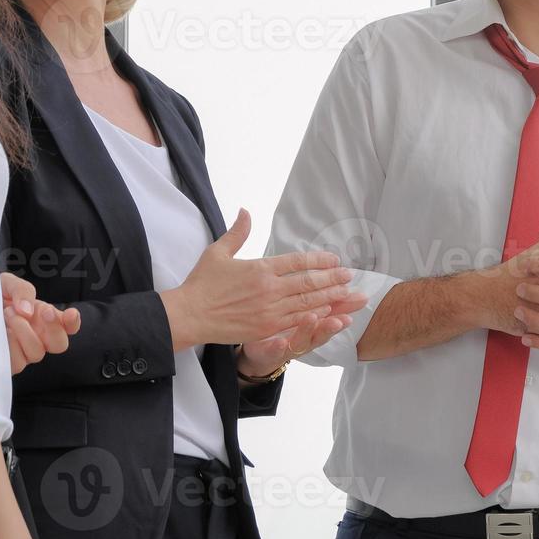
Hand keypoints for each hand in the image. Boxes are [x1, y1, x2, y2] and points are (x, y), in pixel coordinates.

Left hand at [1, 272, 81, 374]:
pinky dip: (10, 345)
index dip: (73, 322)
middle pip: (59, 344)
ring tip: (9, 313)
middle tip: (41, 311)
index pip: (69, 326)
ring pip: (37, 353)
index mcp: (43, 318)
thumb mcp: (8, 283)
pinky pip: (16, 362)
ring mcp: (22, 353)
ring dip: (25, 331)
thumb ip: (23, 291)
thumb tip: (28, 311)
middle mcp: (36, 337)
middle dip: (54, 328)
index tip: (70, 313)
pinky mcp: (5, 364)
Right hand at [160, 208, 365, 350]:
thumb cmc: (202, 284)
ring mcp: (269, 310)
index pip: (297, 262)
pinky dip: (314, 315)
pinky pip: (296, 320)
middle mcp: (269, 288)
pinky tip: (327, 312)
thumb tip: (245, 210)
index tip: (334, 259)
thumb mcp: (218, 252)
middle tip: (348, 275)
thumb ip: (237, 232)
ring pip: (307, 302)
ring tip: (346, 293)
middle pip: (308, 282)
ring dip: (329, 296)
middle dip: (331, 279)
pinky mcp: (266, 328)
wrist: (189, 315)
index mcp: (260, 268)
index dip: (319, 260)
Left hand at [236, 307, 355, 378]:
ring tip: (312, 318)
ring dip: (307, 331)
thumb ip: (333, 304)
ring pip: (299, 342)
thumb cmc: (291, 330)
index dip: (343, 316)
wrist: (265, 353)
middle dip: (329, 327)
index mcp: (315, 330)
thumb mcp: (314, 316)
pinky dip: (277, 348)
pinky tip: (279, 342)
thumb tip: (360, 293)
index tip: (353, 308)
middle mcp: (305, 340)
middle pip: (319, 334)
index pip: (332, 321)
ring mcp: (287, 347)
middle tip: (337, 320)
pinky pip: (273, 351)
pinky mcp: (269, 351)